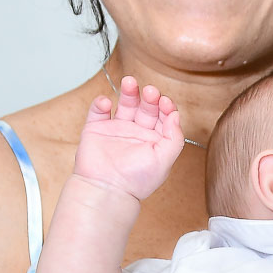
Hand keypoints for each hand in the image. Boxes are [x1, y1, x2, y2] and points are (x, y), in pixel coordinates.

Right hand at [74, 77, 184, 199]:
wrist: (107, 190)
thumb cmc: (136, 180)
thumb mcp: (165, 160)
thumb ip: (174, 138)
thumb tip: (176, 116)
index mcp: (155, 140)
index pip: (163, 116)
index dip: (166, 106)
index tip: (165, 102)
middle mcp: (137, 133)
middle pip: (145, 107)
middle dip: (149, 97)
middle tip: (150, 91)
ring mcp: (116, 130)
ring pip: (124, 104)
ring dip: (128, 92)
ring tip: (130, 82)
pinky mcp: (96, 130)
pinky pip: (98, 112)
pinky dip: (101, 103)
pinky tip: (107, 103)